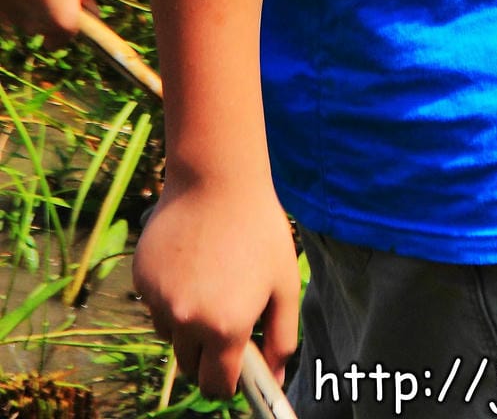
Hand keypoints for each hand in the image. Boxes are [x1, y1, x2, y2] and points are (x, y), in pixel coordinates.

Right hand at [133, 172, 298, 398]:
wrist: (216, 178)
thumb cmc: (258, 229)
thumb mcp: (284, 283)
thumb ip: (281, 338)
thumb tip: (274, 380)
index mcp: (225, 328)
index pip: (216, 387)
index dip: (228, 383)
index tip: (236, 370)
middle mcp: (187, 322)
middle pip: (191, 365)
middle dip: (208, 353)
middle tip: (227, 316)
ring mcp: (160, 301)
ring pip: (172, 334)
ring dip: (187, 323)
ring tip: (211, 278)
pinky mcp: (142, 280)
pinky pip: (156, 304)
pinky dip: (170, 294)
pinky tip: (190, 260)